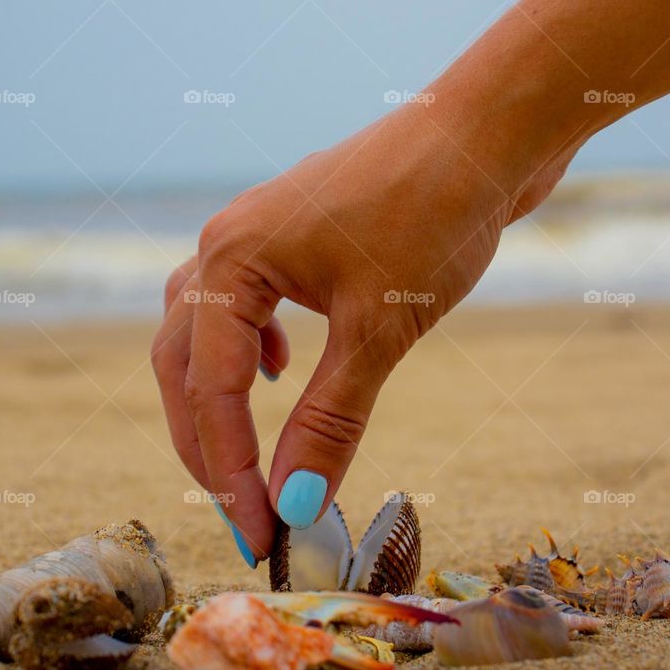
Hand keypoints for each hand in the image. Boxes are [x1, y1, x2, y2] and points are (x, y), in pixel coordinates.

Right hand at [152, 86, 559, 563]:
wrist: (485, 133)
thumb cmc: (433, 216)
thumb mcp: (379, 331)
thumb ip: (329, 419)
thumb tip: (295, 505)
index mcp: (231, 261)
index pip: (211, 389)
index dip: (230, 471)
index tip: (259, 536)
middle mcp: (226, 242)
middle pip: (184, 360)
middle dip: (207, 443)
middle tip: (241, 511)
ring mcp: (256, 231)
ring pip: (204, 330)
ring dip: (217, 398)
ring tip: (243, 455)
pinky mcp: (293, 232)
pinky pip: (241, 301)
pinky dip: (248, 349)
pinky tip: (282, 369)